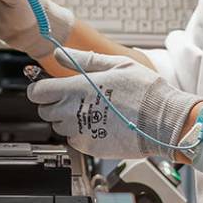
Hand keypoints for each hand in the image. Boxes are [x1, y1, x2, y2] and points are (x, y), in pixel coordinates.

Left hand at [26, 50, 202, 160]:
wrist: (165, 122)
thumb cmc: (146, 92)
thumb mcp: (117, 64)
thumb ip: (84, 60)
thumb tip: (61, 54)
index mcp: (76, 89)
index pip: (37, 93)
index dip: (41, 90)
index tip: (48, 88)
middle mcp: (73, 112)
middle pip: (45, 111)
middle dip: (54, 104)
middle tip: (75, 99)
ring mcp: (81, 132)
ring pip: (59, 127)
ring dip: (68, 120)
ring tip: (92, 112)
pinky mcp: (90, 148)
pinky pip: (74, 140)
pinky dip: (81, 134)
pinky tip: (99, 125)